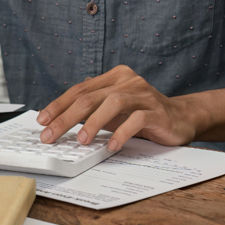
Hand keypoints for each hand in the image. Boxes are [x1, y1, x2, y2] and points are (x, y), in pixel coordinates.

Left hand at [37, 65, 199, 150]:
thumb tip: (56, 121)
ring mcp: (144, 94)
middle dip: (66, 117)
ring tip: (80, 140)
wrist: (181, 118)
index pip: (79, 90)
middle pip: (90, 97)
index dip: (58, 105)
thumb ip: (90, 111)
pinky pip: (137, 120)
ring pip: (113, 103)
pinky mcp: (157, 111)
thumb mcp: (112, 111)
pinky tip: (112, 146)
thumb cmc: (141, 114)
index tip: (42, 121)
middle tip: (50, 135)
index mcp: (113, 77)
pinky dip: (122, 133)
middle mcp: (127, 81)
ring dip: (93, 123)